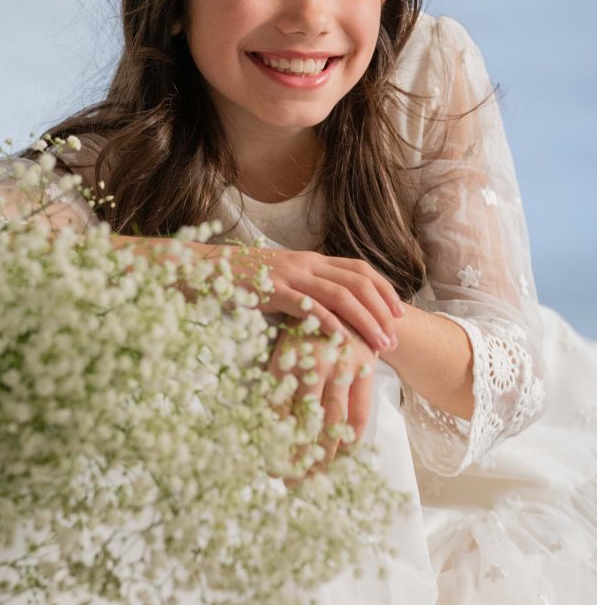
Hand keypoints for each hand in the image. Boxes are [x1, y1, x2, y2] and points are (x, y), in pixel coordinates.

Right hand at [227, 245, 404, 352]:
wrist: (205, 270)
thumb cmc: (243, 281)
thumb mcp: (282, 281)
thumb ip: (305, 291)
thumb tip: (329, 315)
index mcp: (311, 260)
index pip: (359, 269)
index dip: (383, 289)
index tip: (399, 312)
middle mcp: (306, 263)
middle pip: (358, 282)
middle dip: (381, 310)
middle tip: (395, 337)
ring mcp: (291, 275)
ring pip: (341, 295)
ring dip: (365, 320)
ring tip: (380, 345)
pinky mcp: (274, 290)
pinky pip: (309, 306)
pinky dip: (330, 323)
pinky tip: (344, 341)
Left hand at [268, 328, 376, 471]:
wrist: (347, 299)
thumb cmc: (306, 329)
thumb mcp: (284, 347)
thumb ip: (276, 382)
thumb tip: (262, 425)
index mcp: (286, 356)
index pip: (276, 408)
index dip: (272, 439)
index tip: (269, 465)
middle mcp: (314, 361)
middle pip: (304, 421)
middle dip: (296, 455)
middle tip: (288, 481)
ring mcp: (342, 366)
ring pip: (332, 423)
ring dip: (322, 455)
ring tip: (312, 477)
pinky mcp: (364, 370)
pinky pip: (359, 414)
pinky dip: (351, 439)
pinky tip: (341, 456)